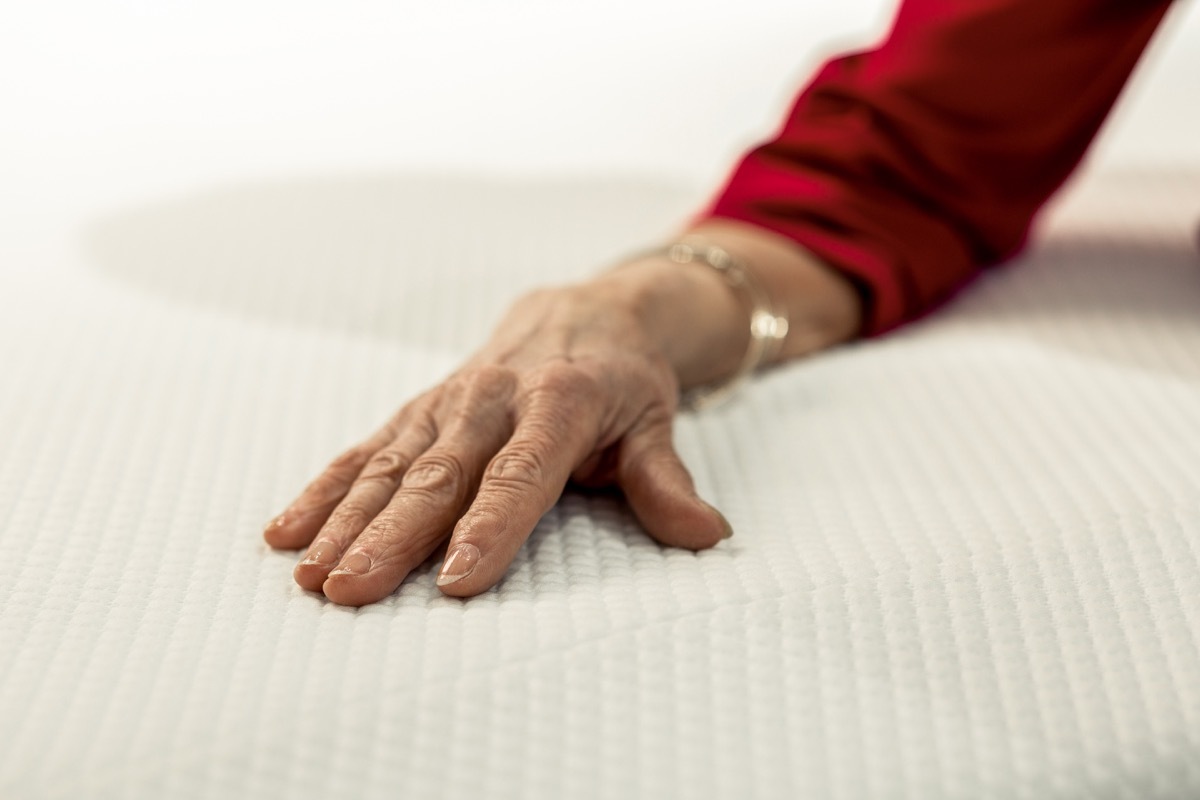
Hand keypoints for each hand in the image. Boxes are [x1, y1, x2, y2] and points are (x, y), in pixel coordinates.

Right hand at [263, 267, 732, 605]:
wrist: (583, 311)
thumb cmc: (623, 379)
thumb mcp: (655, 421)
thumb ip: (665, 480)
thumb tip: (707, 534)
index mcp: (558, 403)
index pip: (520, 474)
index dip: (490, 527)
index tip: (457, 581)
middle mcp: (492, 400)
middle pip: (438, 476)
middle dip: (391, 536)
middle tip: (350, 589)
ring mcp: (447, 404)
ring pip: (389, 466)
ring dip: (345, 521)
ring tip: (310, 574)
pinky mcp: (419, 410)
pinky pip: (365, 450)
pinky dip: (326, 489)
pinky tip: (288, 530)